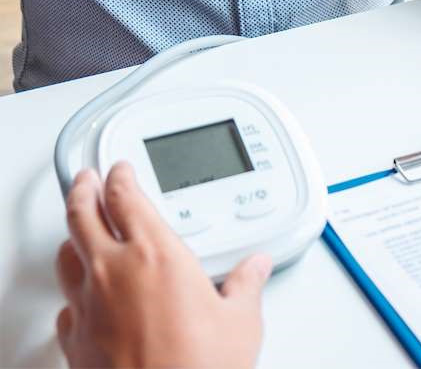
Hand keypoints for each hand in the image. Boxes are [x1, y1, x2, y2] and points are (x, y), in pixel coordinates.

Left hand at [55, 163, 271, 367]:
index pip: (126, 198)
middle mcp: (113, 272)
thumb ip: (246, 286)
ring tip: (80, 229)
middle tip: (86, 179)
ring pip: (66, 255)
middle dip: (83, 190)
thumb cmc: (198, 368)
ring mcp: (88, 306)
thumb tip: (256, 269)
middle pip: (82, 214)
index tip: (120, 171)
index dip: (120, 178)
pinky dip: (71, 292)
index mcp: (156, 254)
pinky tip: (80, 296)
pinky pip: (64, 304)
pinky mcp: (75, 340)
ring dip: (73, 235)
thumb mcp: (240, 321)